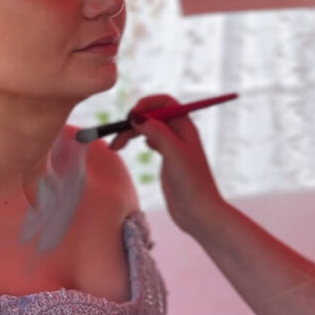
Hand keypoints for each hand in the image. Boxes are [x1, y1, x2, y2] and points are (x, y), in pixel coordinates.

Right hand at [110, 95, 224, 236]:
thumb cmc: (191, 183)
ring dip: (132, 133)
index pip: (164, 102)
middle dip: (133, 122)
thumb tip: (135, 115)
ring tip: (116, 147)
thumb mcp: (173, 152)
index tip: (131, 116)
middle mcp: (180, 133)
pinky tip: (134, 144)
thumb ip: (156, 131)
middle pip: (152, 116)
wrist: (199, 212)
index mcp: (185, 126)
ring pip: (149, 129)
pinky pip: (151, 140)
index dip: (146, 104)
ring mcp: (173, 146)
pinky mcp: (168, 159)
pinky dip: (138, 140)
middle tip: (116, 138)